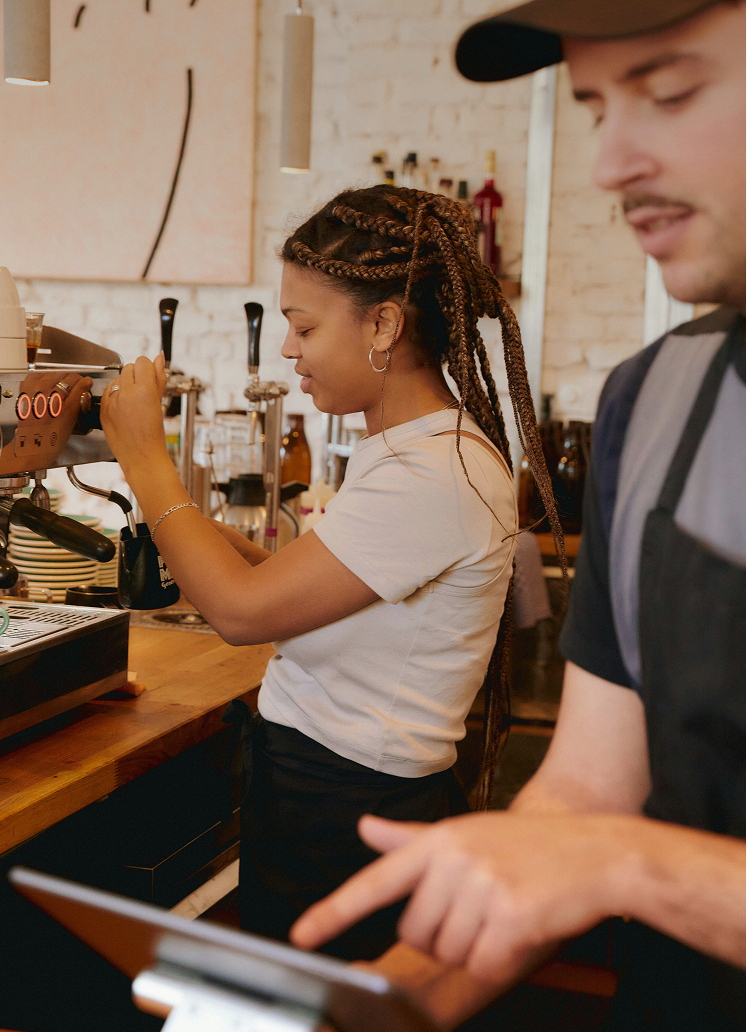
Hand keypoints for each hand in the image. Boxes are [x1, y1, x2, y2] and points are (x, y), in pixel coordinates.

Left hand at [100, 354, 168, 475]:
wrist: (141, 457)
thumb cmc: (154, 434)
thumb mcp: (160, 403)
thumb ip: (159, 377)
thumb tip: (159, 357)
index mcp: (144, 391)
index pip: (142, 362)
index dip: (148, 370)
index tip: (151, 379)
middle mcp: (126, 393)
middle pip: (129, 367)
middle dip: (137, 376)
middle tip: (143, 393)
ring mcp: (112, 401)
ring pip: (117, 378)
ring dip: (126, 384)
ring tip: (134, 402)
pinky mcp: (103, 409)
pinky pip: (108, 390)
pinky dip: (115, 394)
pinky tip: (124, 407)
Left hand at [291, 811, 628, 983]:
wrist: (596, 851)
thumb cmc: (529, 845)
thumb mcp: (467, 832)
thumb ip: (411, 840)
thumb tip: (366, 828)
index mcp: (439, 840)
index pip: (376, 880)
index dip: (335, 911)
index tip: (302, 935)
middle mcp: (455, 860)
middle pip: (417, 934)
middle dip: (443, 935)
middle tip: (480, 907)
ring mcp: (484, 886)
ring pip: (450, 954)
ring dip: (474, 948)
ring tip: (503, 912)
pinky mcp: (511, 916)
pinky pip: (483, 964)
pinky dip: (500, 959)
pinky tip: (520, 929)